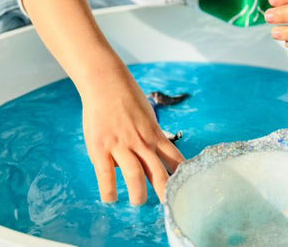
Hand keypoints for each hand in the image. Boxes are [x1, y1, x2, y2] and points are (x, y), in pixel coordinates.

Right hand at [81, 64, 184, 205]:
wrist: (106, 82)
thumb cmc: (126, 97)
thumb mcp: (146, 116)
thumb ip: (150, 135)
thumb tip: (154, 154)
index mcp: (154, 134)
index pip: (175, 159)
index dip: (181, 177)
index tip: (186, 190)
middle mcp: (141, 142)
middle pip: (159, 173)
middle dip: (164, 193)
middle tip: (166, 206)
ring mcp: (121, 145)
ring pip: (135, 176)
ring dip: (139, 194)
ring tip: (138, 201)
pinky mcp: (101, 148)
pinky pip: (106, 176)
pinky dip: (110, 191)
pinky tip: (111, 198)